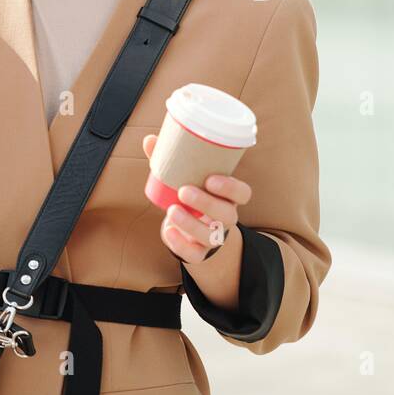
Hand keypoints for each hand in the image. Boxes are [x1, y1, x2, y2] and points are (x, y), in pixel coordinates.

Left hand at [143, 134, 251, 263]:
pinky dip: (180, 244)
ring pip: (211, 236)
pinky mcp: (199, 253)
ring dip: (191, 223)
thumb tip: (150, 139)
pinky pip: (195, 255)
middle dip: (207, 203)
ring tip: (171, 211)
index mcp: (227, 197)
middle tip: (184, 191)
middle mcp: (225, 218)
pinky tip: (167, 231)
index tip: (211, 178)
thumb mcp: (184, 179)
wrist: (190, 232)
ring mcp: (213, 237)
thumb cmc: (190, 197)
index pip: (243, 193)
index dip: (232, 188)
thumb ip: (171, 161)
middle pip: (228, 214)